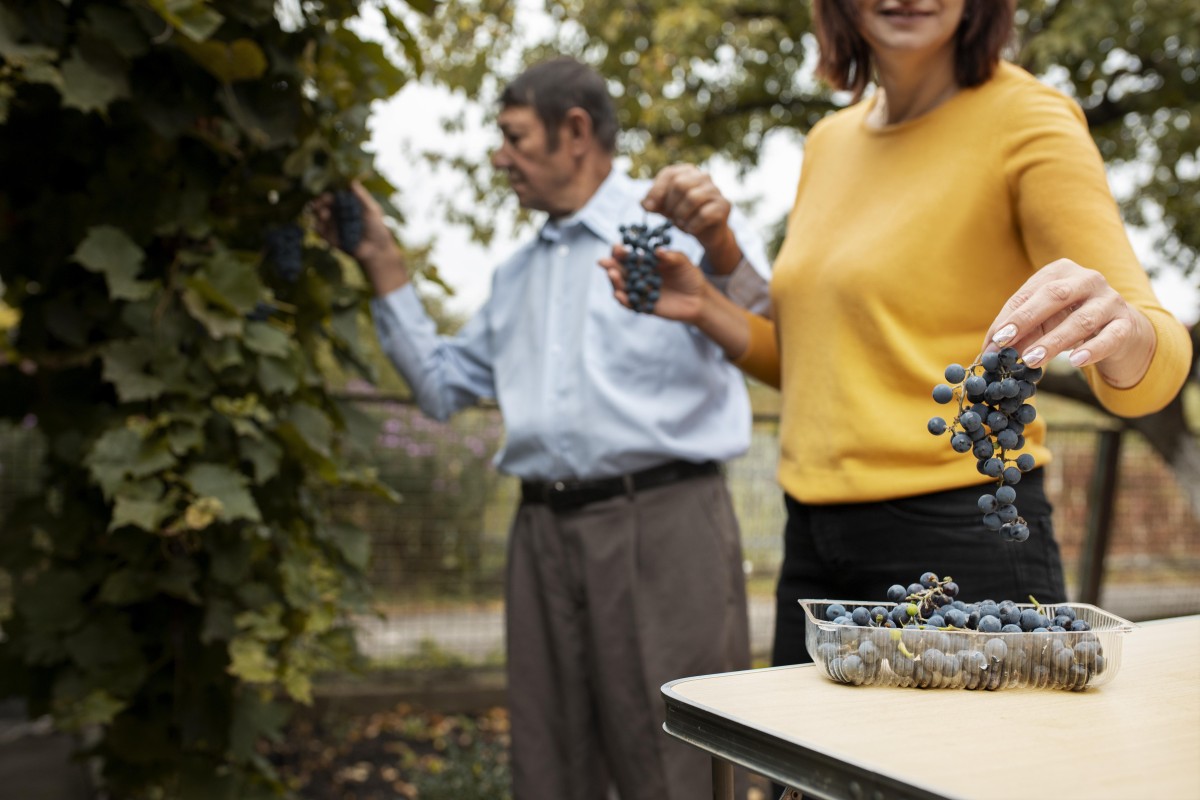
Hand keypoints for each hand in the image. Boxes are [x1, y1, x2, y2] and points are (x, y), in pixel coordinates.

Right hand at [311, 181, 408, 294]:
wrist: (377, 249)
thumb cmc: (377, 227)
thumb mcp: (371, 209)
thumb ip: (362, 197)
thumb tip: (352, 182)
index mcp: (345, 205)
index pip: (331, 198)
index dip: (326, 197)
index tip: (326, 198)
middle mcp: (337, 214)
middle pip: (322, 206)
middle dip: (318, 205)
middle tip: (320, 206)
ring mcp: (333, 226)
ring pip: (319, 217)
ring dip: (318, 215)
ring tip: (324, 215)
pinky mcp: (331, 238)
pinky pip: (320, 232)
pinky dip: (317, 228)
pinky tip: (318, 225)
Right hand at [599, 245, 709, 322]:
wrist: (699, 299)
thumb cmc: (690, 276)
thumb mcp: (683, 262)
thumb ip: (670, 257)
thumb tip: (657, 251)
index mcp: (646, 262)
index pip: (630, 255)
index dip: (621, 252)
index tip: (617, 247)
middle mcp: (639, 276)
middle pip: (621, 270)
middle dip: (611, 265)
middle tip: (603, 261)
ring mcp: (640, 291)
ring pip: (622, 286)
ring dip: (615, 281)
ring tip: (612, 274)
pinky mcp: (643, 306)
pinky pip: (631, 303)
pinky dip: (624, 300)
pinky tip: (619, 295)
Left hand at [641, 164, 739, 270]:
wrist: (708, 231)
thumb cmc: (685, 215)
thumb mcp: (665, 208)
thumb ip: (652, 203)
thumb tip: (643, 203)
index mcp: (688, 171)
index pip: (669, 174)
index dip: (656, 191)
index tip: (648, 207)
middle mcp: (703, 176)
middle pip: (680, 184)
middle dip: (670, 204)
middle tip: (670, 217)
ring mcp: (716, 190)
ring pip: (692, 198)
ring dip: (681, 215)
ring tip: (680, 223)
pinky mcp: (724, 206)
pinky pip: (704, 214)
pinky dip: (692, 225)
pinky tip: (690, 229)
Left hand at [984, 258, 1155, 387]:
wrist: (1121, 330)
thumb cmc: (1071, 321)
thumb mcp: (1044, 322)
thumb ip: (1020, 332)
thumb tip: (988, 352)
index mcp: (1061, 271)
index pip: (1029, 293)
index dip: (1009, 318)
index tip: (993, 341)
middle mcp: (1088, 279)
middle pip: (1054, 296)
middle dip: (1026, 320)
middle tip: (1005, 343)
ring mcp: (1110, 300)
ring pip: (1081, 320)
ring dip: (1053, 342)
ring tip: (1031, 360)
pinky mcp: (1126, 324)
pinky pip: (1109, 337)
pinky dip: (1091, 350)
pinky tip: (1074, 362)